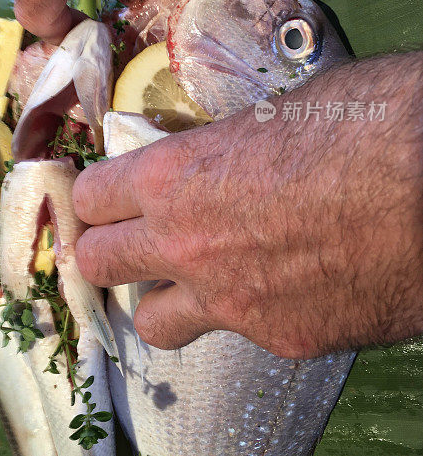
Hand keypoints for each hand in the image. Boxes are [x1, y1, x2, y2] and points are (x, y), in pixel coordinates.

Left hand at [73, 54, 422, 357]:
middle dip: (106, 249)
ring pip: (151, 321)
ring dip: (160, 297)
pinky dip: (242, 314)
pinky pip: (234, 333)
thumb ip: (224, 148)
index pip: (90, 197)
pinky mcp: (281, 340)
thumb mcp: (275, 115)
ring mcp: (230, 302)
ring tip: (191, 278)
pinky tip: (282, 287)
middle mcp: (186, 246)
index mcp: (175, 177)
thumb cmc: (366, 122)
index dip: (95, 196)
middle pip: (98, 263)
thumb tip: (219, 155)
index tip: (106, 197)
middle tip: (129, 240)